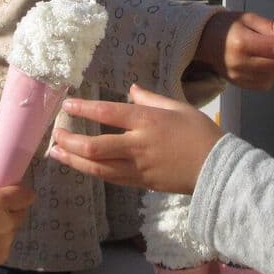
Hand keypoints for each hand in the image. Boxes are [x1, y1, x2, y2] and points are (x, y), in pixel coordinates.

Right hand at [0, 172, 35, 270]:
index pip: (27, 195)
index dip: (18, 193)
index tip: (9, 194)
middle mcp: (8, 222)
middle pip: (20, 213)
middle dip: (10, 210)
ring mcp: (6, 241)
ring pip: (11, 230)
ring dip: (2, 227)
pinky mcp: (1, 257)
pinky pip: (3, 245)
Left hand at [49, 85, 221, 193]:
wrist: (218, 168)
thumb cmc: (201, 133)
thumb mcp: (178, 107)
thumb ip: (150, 99)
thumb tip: (131, 89)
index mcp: (148, 122)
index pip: (109, 114)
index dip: (84, 109)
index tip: (67, 105)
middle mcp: (139, 145)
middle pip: (95, 147)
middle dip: (71, 141)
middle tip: (56, 135)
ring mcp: (138, 167)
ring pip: (98, 167)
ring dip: (74, 160)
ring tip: (56, 153)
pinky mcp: (141, 183)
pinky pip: (111, 178)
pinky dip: (92, 171)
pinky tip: (81, 165)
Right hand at [195, 11, 273, 90]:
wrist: (204, 40)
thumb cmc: (225, 26)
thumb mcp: (248, 18)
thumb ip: (270, 27)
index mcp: (242, 43)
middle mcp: (240, 63)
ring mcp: (239, 76)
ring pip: (273, 76)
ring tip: (272, 52)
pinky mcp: (239, 84)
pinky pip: (264, 84)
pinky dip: (270, 74)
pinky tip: (264, 63)